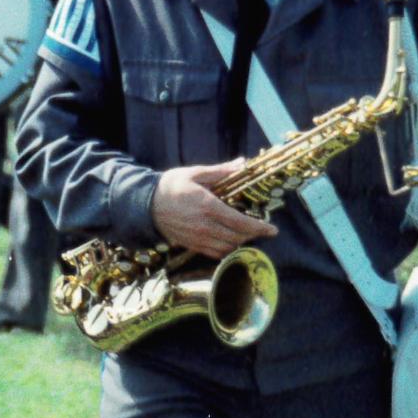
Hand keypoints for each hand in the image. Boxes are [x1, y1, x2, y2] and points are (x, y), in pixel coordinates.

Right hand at [151, 160, 277, 259]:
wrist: (144, 205)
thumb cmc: (171, 186)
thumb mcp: (195, 173)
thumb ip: (221, 171)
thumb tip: (242, 163)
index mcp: (209, 206)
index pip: (241, 223)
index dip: (260, 228)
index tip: (273, 230)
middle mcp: (205, 226)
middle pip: (238, 237)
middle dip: (253, 235)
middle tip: (261, 229)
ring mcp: (198, 238)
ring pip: (228, 247)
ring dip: (241, 242)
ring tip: (246, 233)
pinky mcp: (192, 246)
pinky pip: (215, 253)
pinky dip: (227, 249)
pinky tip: (230, 241)